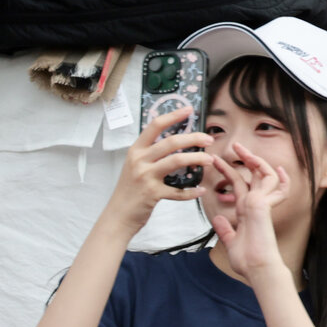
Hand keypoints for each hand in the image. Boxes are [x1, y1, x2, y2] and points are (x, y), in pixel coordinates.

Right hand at [103, 107, 211, 235]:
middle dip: (193, 138)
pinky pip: (178, 191)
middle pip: (171, 142)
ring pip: (177, 160)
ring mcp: (145, 176)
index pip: (155, 126)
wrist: (117, 217)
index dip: (173, 115)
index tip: (189, 109)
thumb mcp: (134, 166)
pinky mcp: (152, 194)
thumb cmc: (129, 191)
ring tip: (210, 160)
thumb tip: (176, 141)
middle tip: (208, 139)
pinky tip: (201, 190)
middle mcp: (139, 160)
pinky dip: (191, 191)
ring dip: (197, 158)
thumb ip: (150, 154)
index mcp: (136, 150)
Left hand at [210, 143, 290, 282]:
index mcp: (247, 211)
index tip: (217, 162)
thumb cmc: (247, 260)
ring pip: (264, 175)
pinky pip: (274, 185)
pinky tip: (277, 169)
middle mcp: (255, 204)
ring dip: (254, 160)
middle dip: (245, 159)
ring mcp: (260, 203)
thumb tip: (217, 218)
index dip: (230, 172)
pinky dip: (278, 177)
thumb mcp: (231, 241)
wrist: (256, 268)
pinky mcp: (262, 205)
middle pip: (253, 175)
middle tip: (235, 146)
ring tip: (240, 149)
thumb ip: (225, 229)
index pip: (240, 186)